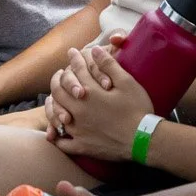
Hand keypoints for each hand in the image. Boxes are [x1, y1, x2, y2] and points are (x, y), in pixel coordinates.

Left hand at [45, 44, 153, 160]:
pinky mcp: (82, 146)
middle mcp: (79, 109)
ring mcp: (78, 129)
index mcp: (90, 92)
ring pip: (55, 114)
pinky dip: (56, 136)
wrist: (143, 139)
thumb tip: (94, 49)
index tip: (72, 52)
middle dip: (57, 78)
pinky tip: (54, 133)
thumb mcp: (127, 82)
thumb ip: (109, 65)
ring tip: (52, 98)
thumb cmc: (138, 109)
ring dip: (52, 104)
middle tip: (59, 74)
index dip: (74, 59)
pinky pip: (62, 142)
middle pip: (59, 90)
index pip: (76, 70)